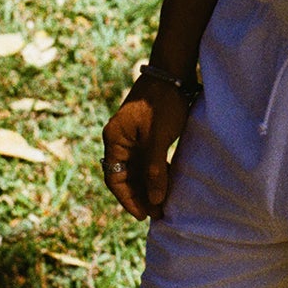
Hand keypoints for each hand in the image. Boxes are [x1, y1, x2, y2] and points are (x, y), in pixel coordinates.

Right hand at [101, 77, 190, 219]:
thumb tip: (155, 199)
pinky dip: (154, 173)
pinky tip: (166, 185)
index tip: (143, 215)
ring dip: (147, 187)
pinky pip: (146, 160)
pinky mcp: (145, 134)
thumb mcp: (159, 137)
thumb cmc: (164, 101)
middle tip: (157, 214)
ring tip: (162, 205)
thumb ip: (155, 169)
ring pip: (136, 169)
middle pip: (125, 176)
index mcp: (115, 139)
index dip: (128, 199)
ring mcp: (132, 137)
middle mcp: (119, 139)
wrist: (172, 71)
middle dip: (140, 196)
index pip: (115, 178)